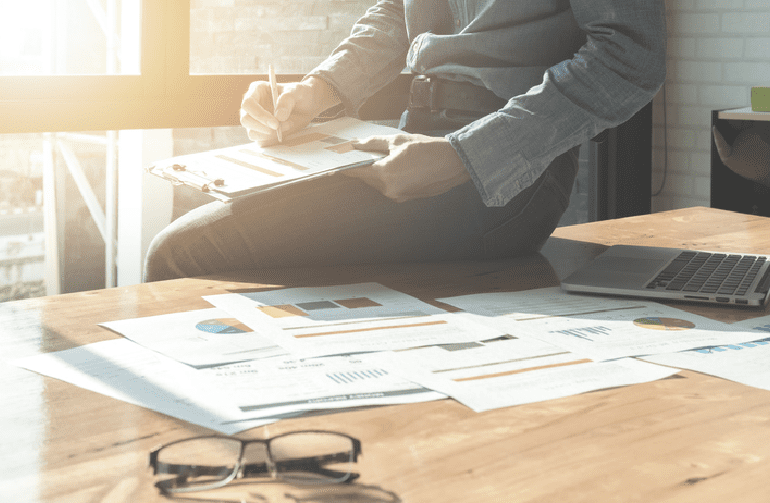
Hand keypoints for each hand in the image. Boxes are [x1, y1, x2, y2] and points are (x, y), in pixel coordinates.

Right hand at [240, 76, 339, 145]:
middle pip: (245, 120)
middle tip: (279, 128)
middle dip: (262, 127)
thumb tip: (278, 116)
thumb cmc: (300, 94)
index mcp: (257, 90)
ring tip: (286, 125)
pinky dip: (272, 140)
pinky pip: (260, 140)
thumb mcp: (297, 92)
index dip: (259, 115)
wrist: (307, 105)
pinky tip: (283, 132)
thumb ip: (287, 100)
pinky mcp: (262, 131)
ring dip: (269, 134)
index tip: (275, 123)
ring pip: (252, 132)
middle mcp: (253, 105)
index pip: (248, 103)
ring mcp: (256, 119)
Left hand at [344, 134, 470, 201]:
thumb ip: (374, 143)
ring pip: (379, 183)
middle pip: (367, 178)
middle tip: (362, 152)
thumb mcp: (398, 140)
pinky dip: (390, 177)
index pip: (357, 171)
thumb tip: (357, 144)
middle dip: (364, 166)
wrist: (454, 163)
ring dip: (377, 172)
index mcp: (385, 174)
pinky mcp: (407, 197)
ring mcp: (399, 195)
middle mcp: (390, 189)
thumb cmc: (428, 149)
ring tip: (385, 157)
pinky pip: (391, 187)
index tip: (338, 160)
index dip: (347, 165)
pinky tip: (397, 165)